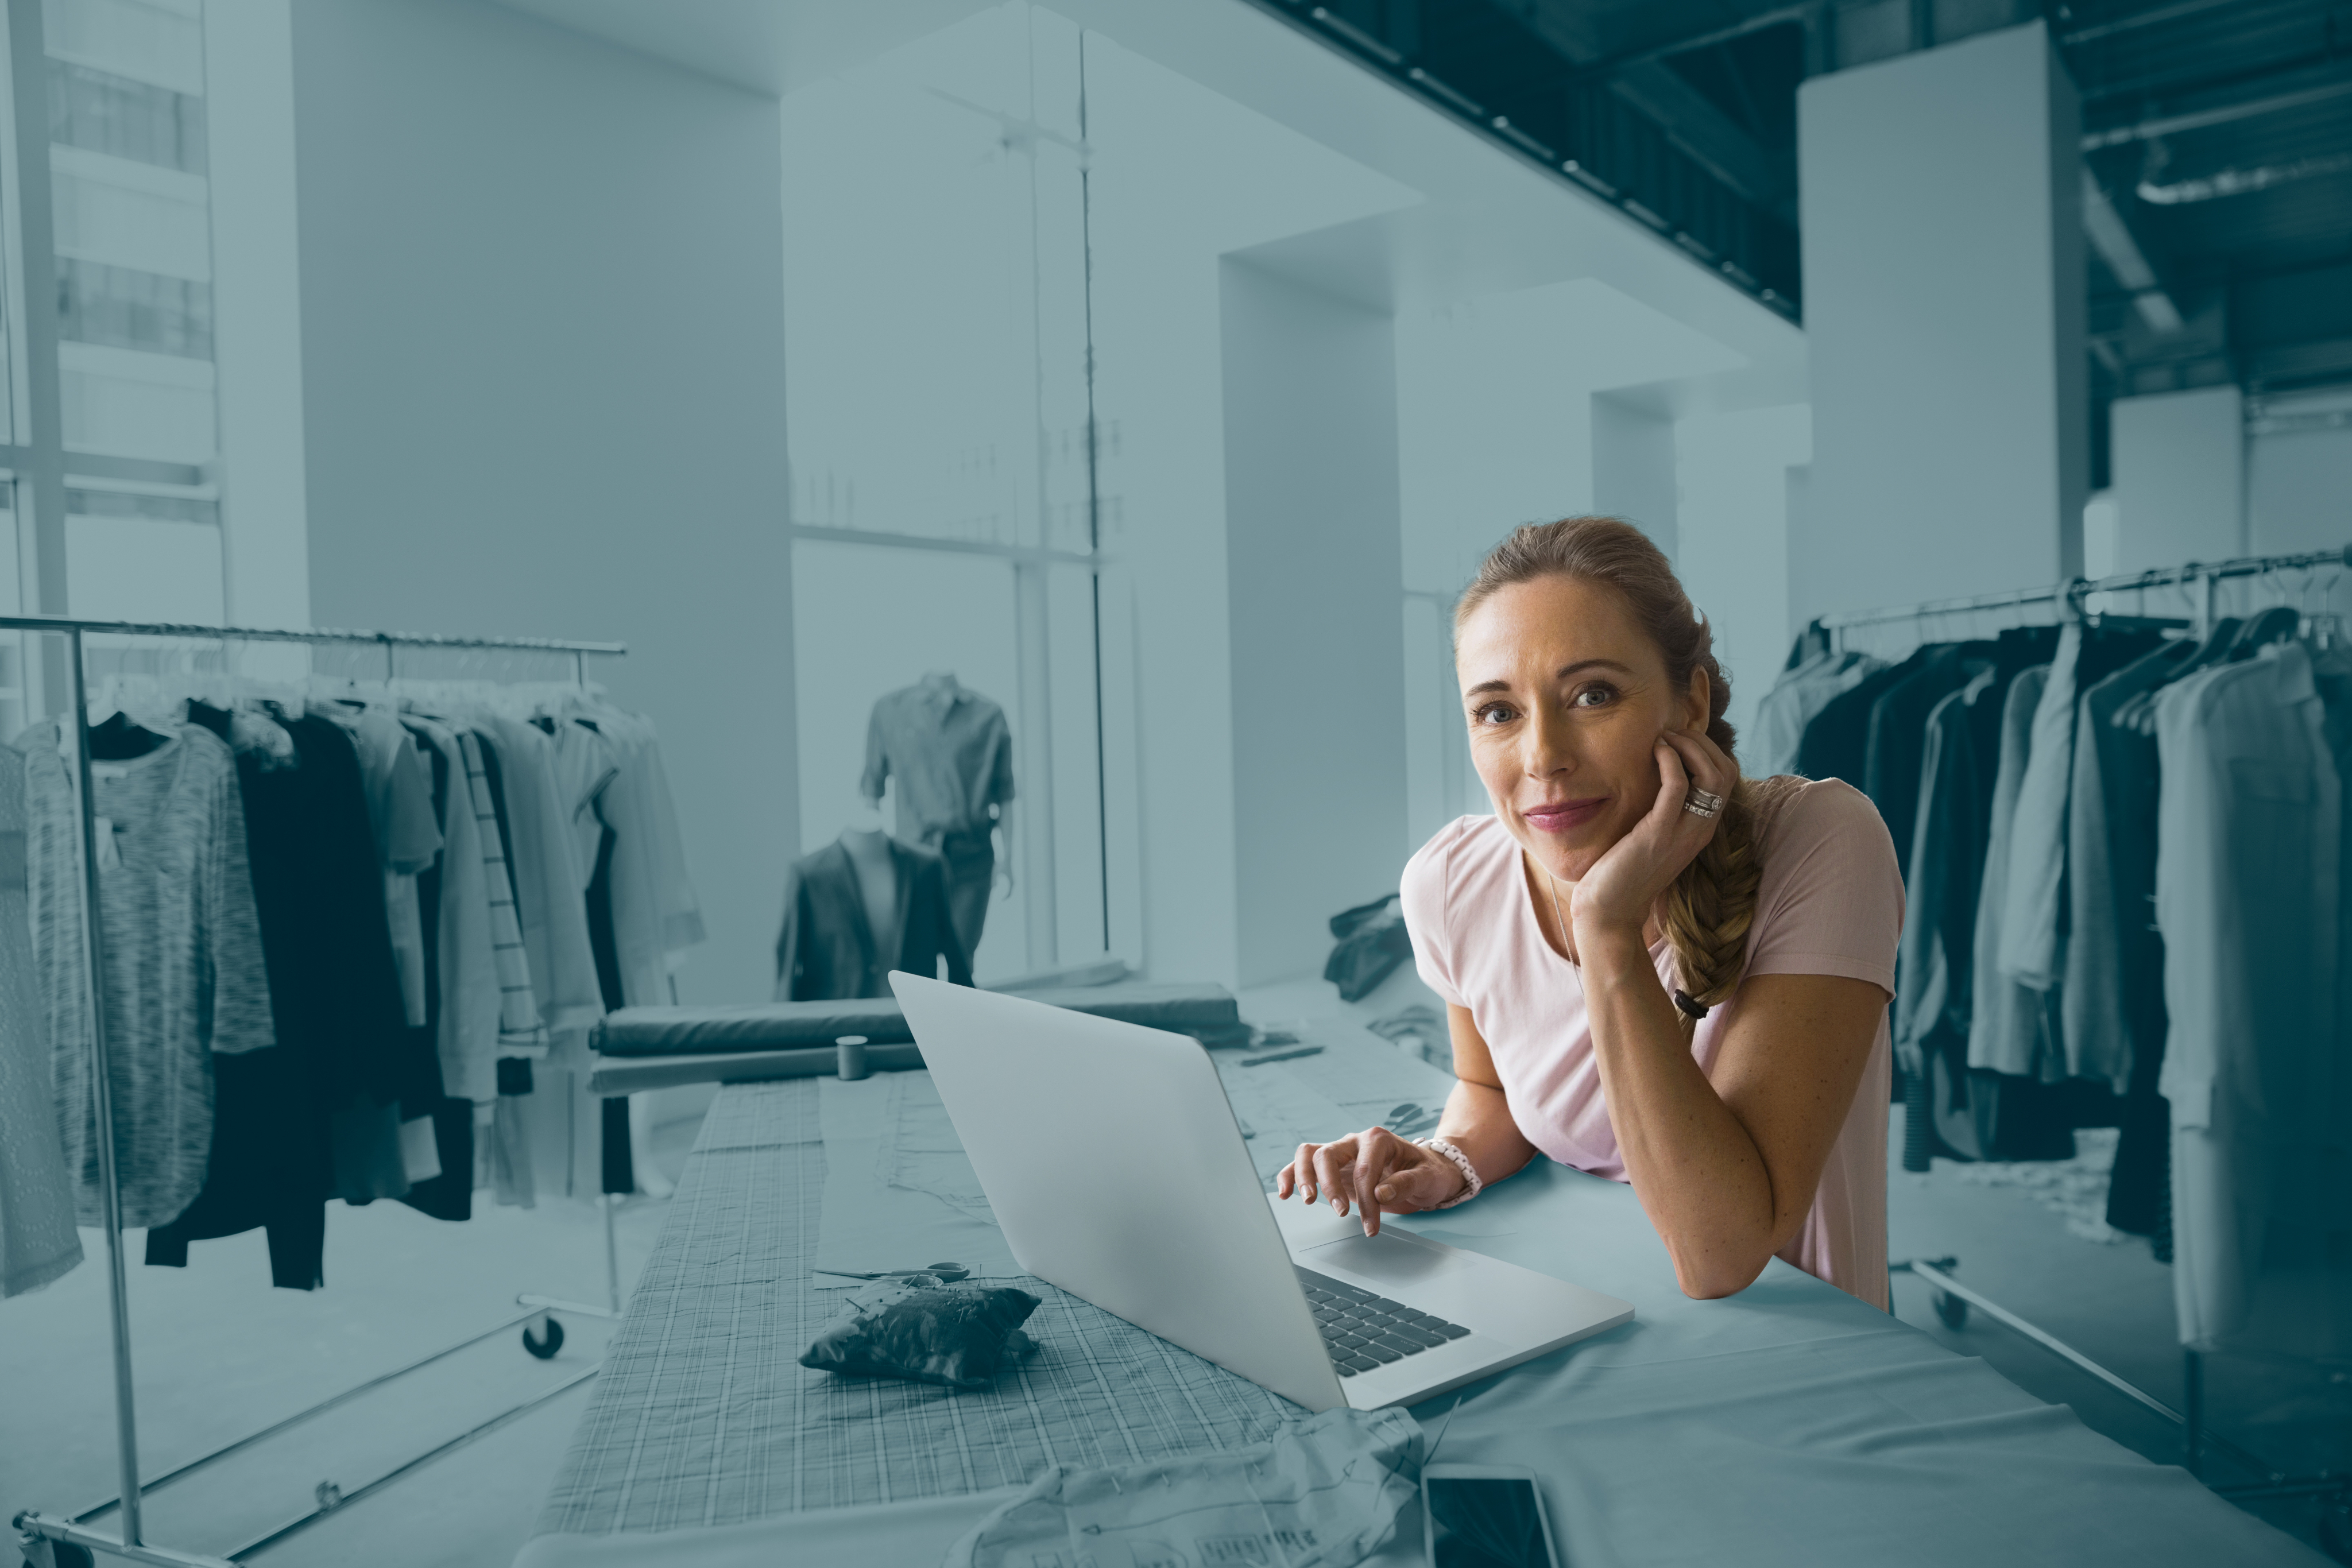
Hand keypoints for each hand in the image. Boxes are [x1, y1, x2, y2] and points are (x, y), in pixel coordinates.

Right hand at [1274, 1126, 1466, 1236]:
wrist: (1427, 1171)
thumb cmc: (1428, 1172)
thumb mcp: (1427, 1178)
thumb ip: (1406, 1183)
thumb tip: (1381, 1193)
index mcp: (1378, 1140)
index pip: (1364, 1169)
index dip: (1366, 1200)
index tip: (1371, 1226)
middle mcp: (1355, 1141)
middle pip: (1328, 1155)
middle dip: (1330, 1186)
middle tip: (1340, 1213)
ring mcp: (1342, 1152)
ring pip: (1310, 1154)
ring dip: (1304, 1177)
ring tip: (1308, 1201)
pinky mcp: (1333, 1167)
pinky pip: (1304, 1164)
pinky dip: (1291, 1175)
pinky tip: (1285, 1193)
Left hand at [1569, 727, 1734, 935]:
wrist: (1609, 909)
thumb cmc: (1624, 870)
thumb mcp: (1653, 834)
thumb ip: (1664, 810)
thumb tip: (1660, 776)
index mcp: (1701, 828)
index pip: (1727, 777)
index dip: (1708, 750)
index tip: (1679, 738)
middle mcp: (1700, 829)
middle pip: (1726, 771)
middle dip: (1702, 742)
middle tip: (1672, 732)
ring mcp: (1683, 832)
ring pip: (1712, 775)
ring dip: (1690, 746)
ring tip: (1665, 737)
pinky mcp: (1659, 833)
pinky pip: (1677, 786)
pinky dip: (1670, 760)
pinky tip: (1655, 751)